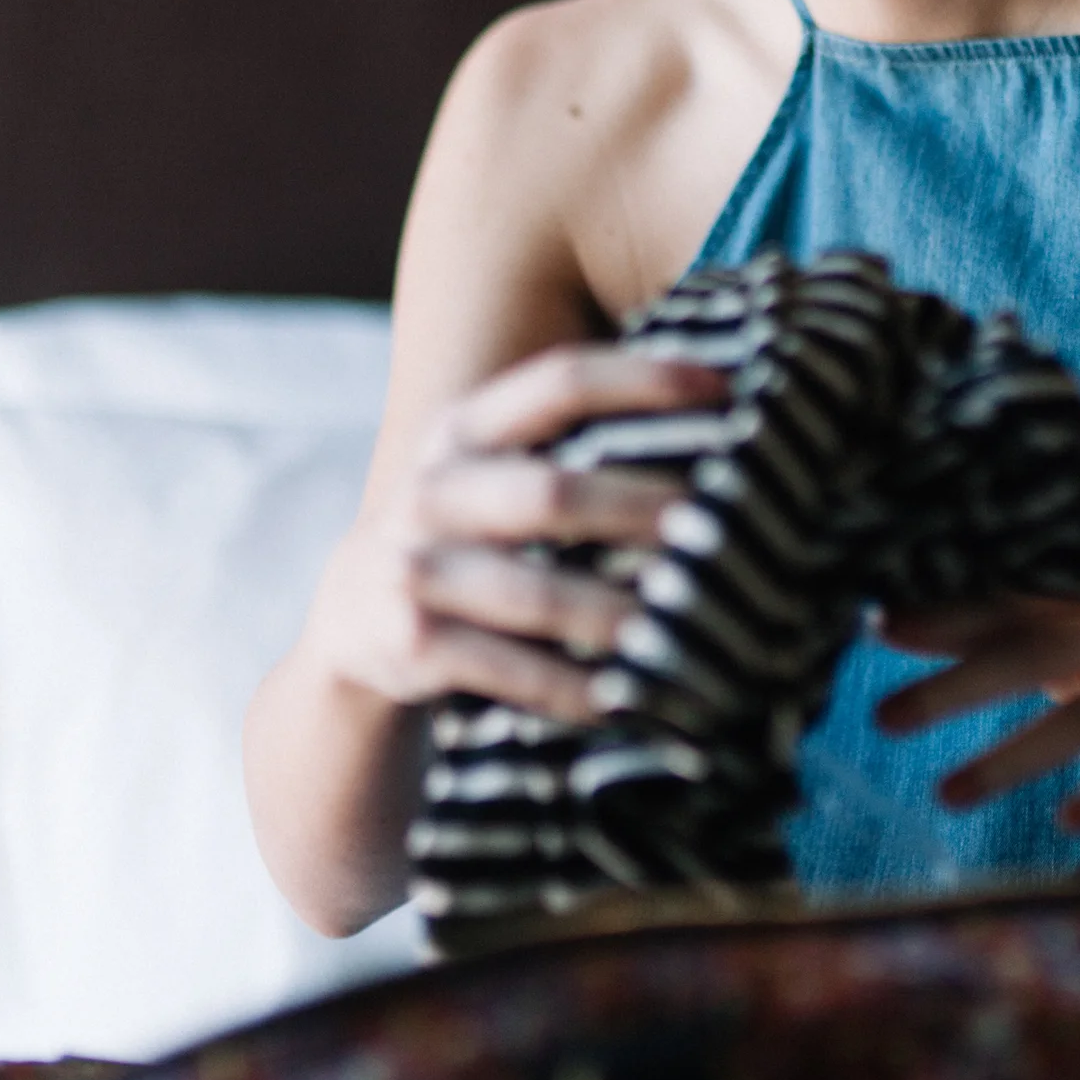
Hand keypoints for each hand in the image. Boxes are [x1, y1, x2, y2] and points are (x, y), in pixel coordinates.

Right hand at [317, 345, 726, 722]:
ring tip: (688, 624)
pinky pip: (513, 671)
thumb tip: (715, 424)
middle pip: (550, 492)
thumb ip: (563, 446)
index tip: (728, 391)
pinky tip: (631, 698)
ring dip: (618, 612)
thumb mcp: (485, 471)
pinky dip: (576, 689)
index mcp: (463, 429)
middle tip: (716, 526)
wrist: (351, 622)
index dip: (644, 381)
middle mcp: (433, 491)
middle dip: (638, 509)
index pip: (558, 383)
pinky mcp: (414, 643)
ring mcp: (416, 569)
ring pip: (535, 594)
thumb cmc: (462, 535)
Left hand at [872, 585, 1079, 831]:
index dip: (945, 611)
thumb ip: (1017, 630)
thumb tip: (895, 621)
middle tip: (883, 715)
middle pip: (1038, 647)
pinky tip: (1067, 821)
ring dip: (1015, 755)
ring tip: (948, 794)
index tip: (874, 625)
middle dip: (958, 683)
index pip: (1012, 594)